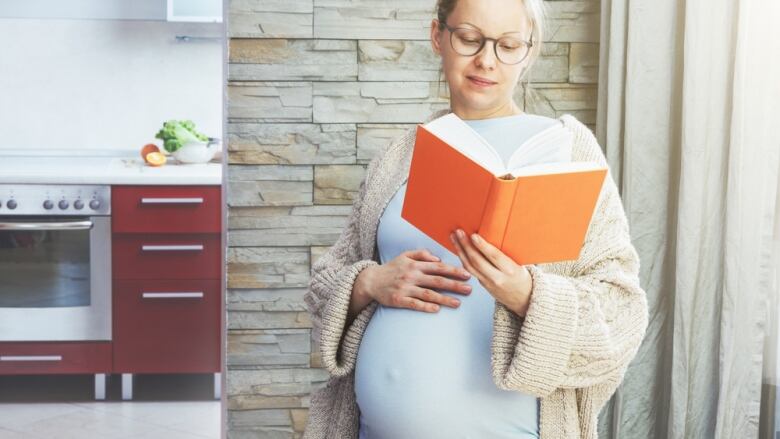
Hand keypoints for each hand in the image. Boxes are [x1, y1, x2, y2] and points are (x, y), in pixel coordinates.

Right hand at [356, 249, 472, 312]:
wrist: (371, 280)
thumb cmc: (392, 268)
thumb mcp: (405, 255)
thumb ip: (422, 254)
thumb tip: (438, 258)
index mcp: (415, 265)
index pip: (438, 267)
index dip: (454, 271)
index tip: (467, 275)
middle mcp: (411, 276)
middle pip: (437, 281)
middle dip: (454, 285)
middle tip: (470, 289)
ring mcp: (405, 288)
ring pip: (428, 294)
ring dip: (444, 298)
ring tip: (458, 303)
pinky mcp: (399, 300)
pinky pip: (414, 304)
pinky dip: (425, 306)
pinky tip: (437, 309)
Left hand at [450, 229, 532, 316]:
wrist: (524, 300)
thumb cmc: (523, 278)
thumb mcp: (521, 265)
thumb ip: (507, 254)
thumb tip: (494, 236)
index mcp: (511, 270)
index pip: (494, 256)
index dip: (482, 246)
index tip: (473, 235)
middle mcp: (498, 278)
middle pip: (477, 261)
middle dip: (466, 245)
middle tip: (458, 232)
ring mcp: (488, 283)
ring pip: (470, 266)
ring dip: (460, 251)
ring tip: (454, 238)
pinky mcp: (483, 285)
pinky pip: (470, 271)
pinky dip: (463, 259)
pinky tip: (459, 249)